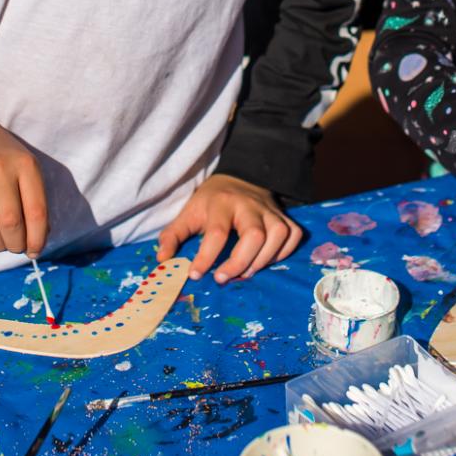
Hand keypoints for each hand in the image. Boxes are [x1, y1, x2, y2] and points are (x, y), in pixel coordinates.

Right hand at [0, 81, 48, 256]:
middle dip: (17, 244)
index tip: (36, 250)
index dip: (37, 237)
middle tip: (20, 248)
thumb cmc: (5, 154)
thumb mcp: (26, 166)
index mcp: (25, 165)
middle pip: (12, 223)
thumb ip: (35, 197)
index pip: (35, 210)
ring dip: (1, 245)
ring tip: (6, 244)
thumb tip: (41, 234)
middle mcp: (1, 172)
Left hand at [156, 173, 301, 283]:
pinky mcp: (284, 216)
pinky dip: (283, 252)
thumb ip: (173, 235)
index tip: (194, 274)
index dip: (206, 257)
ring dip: (262, 261)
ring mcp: (269, 210)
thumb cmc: (211, 201)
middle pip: (254, 235)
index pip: (217, 232)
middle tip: (223, 278)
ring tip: (244, 273)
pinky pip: (292, 236)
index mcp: (221, 203)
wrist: (239, 177)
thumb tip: (163, 260)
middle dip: (239, 262)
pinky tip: (266, 261)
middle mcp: (248, 205)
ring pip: (277, 236)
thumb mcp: (188, 212)